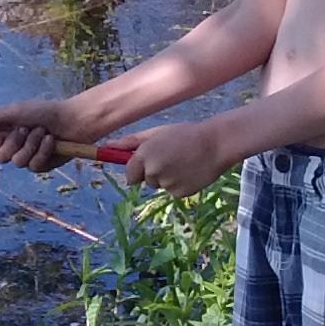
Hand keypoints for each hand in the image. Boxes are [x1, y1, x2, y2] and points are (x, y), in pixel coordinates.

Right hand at [0, 100, 83, 172]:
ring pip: (17, 162)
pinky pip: (34, 165)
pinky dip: (43, 151)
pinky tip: (51, 141)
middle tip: (25, 129)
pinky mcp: (41, 166)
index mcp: (4, 134)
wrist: (72, 119)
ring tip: (42, 132)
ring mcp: (27, 158)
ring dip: (30, 145)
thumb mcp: (17, 111)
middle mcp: (13, 147)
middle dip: (13, 142)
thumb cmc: (44, 111)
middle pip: (0, 158)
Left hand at [118, 118, 235, 196]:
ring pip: (161, 186)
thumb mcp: (157, 133)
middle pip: (145, 180)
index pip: (130, 173)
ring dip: (168, 178)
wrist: (216, 143)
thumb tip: (108, 145)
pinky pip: (174, 192)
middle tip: (173, 158)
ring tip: (184, 163)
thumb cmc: (185, 134)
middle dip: (155, 172)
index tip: (147, 166)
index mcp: (144, 154)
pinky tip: (191, 171)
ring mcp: (166, 183)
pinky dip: (180, 184)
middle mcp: (152, 171)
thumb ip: (131, 141)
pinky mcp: (180, 193)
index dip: (138, 170)